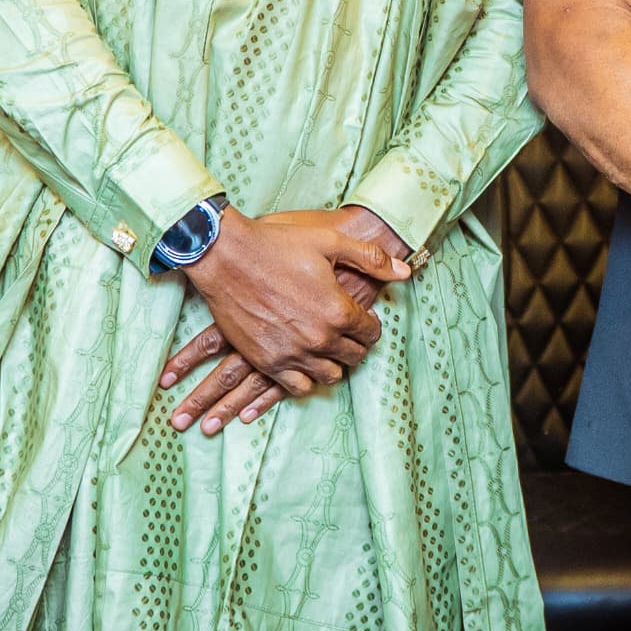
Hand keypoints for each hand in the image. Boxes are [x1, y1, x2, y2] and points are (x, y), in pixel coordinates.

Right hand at [159, 207, 410, 434]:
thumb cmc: (278, 245)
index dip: (371, 326)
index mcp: (338, 311)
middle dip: (356, 346)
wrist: (226, 256)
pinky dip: (305, 380)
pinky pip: (296, 387)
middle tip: (349, 335)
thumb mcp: (330, 242)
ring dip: (334, 365)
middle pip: (353, 357)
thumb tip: (405, 271)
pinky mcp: (267, 362)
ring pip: (329, 376)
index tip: (364, 320)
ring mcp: (292, 354)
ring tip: (329, 351)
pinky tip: (304, 365)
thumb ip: (371, 259)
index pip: (370, 332)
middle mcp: (319, 339)